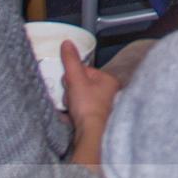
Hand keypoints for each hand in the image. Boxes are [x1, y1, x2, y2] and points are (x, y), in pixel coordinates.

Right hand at [61, 42, 119, 167]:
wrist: (91, 133)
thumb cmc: (89, 108)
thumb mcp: (76, 79)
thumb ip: (71, 61)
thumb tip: (67, 44)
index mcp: (109, 80)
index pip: (85, 71)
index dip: (73, 76)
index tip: (70, 83)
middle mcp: (110, 93)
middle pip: (81, 85)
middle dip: (71, 91)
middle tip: (72, 99)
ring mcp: (104, 107)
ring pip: (80, 98)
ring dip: (72, 103)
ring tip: (73, 110)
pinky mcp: (96, 119)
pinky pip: (81, 111)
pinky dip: (74, 113)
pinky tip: (73, 117)